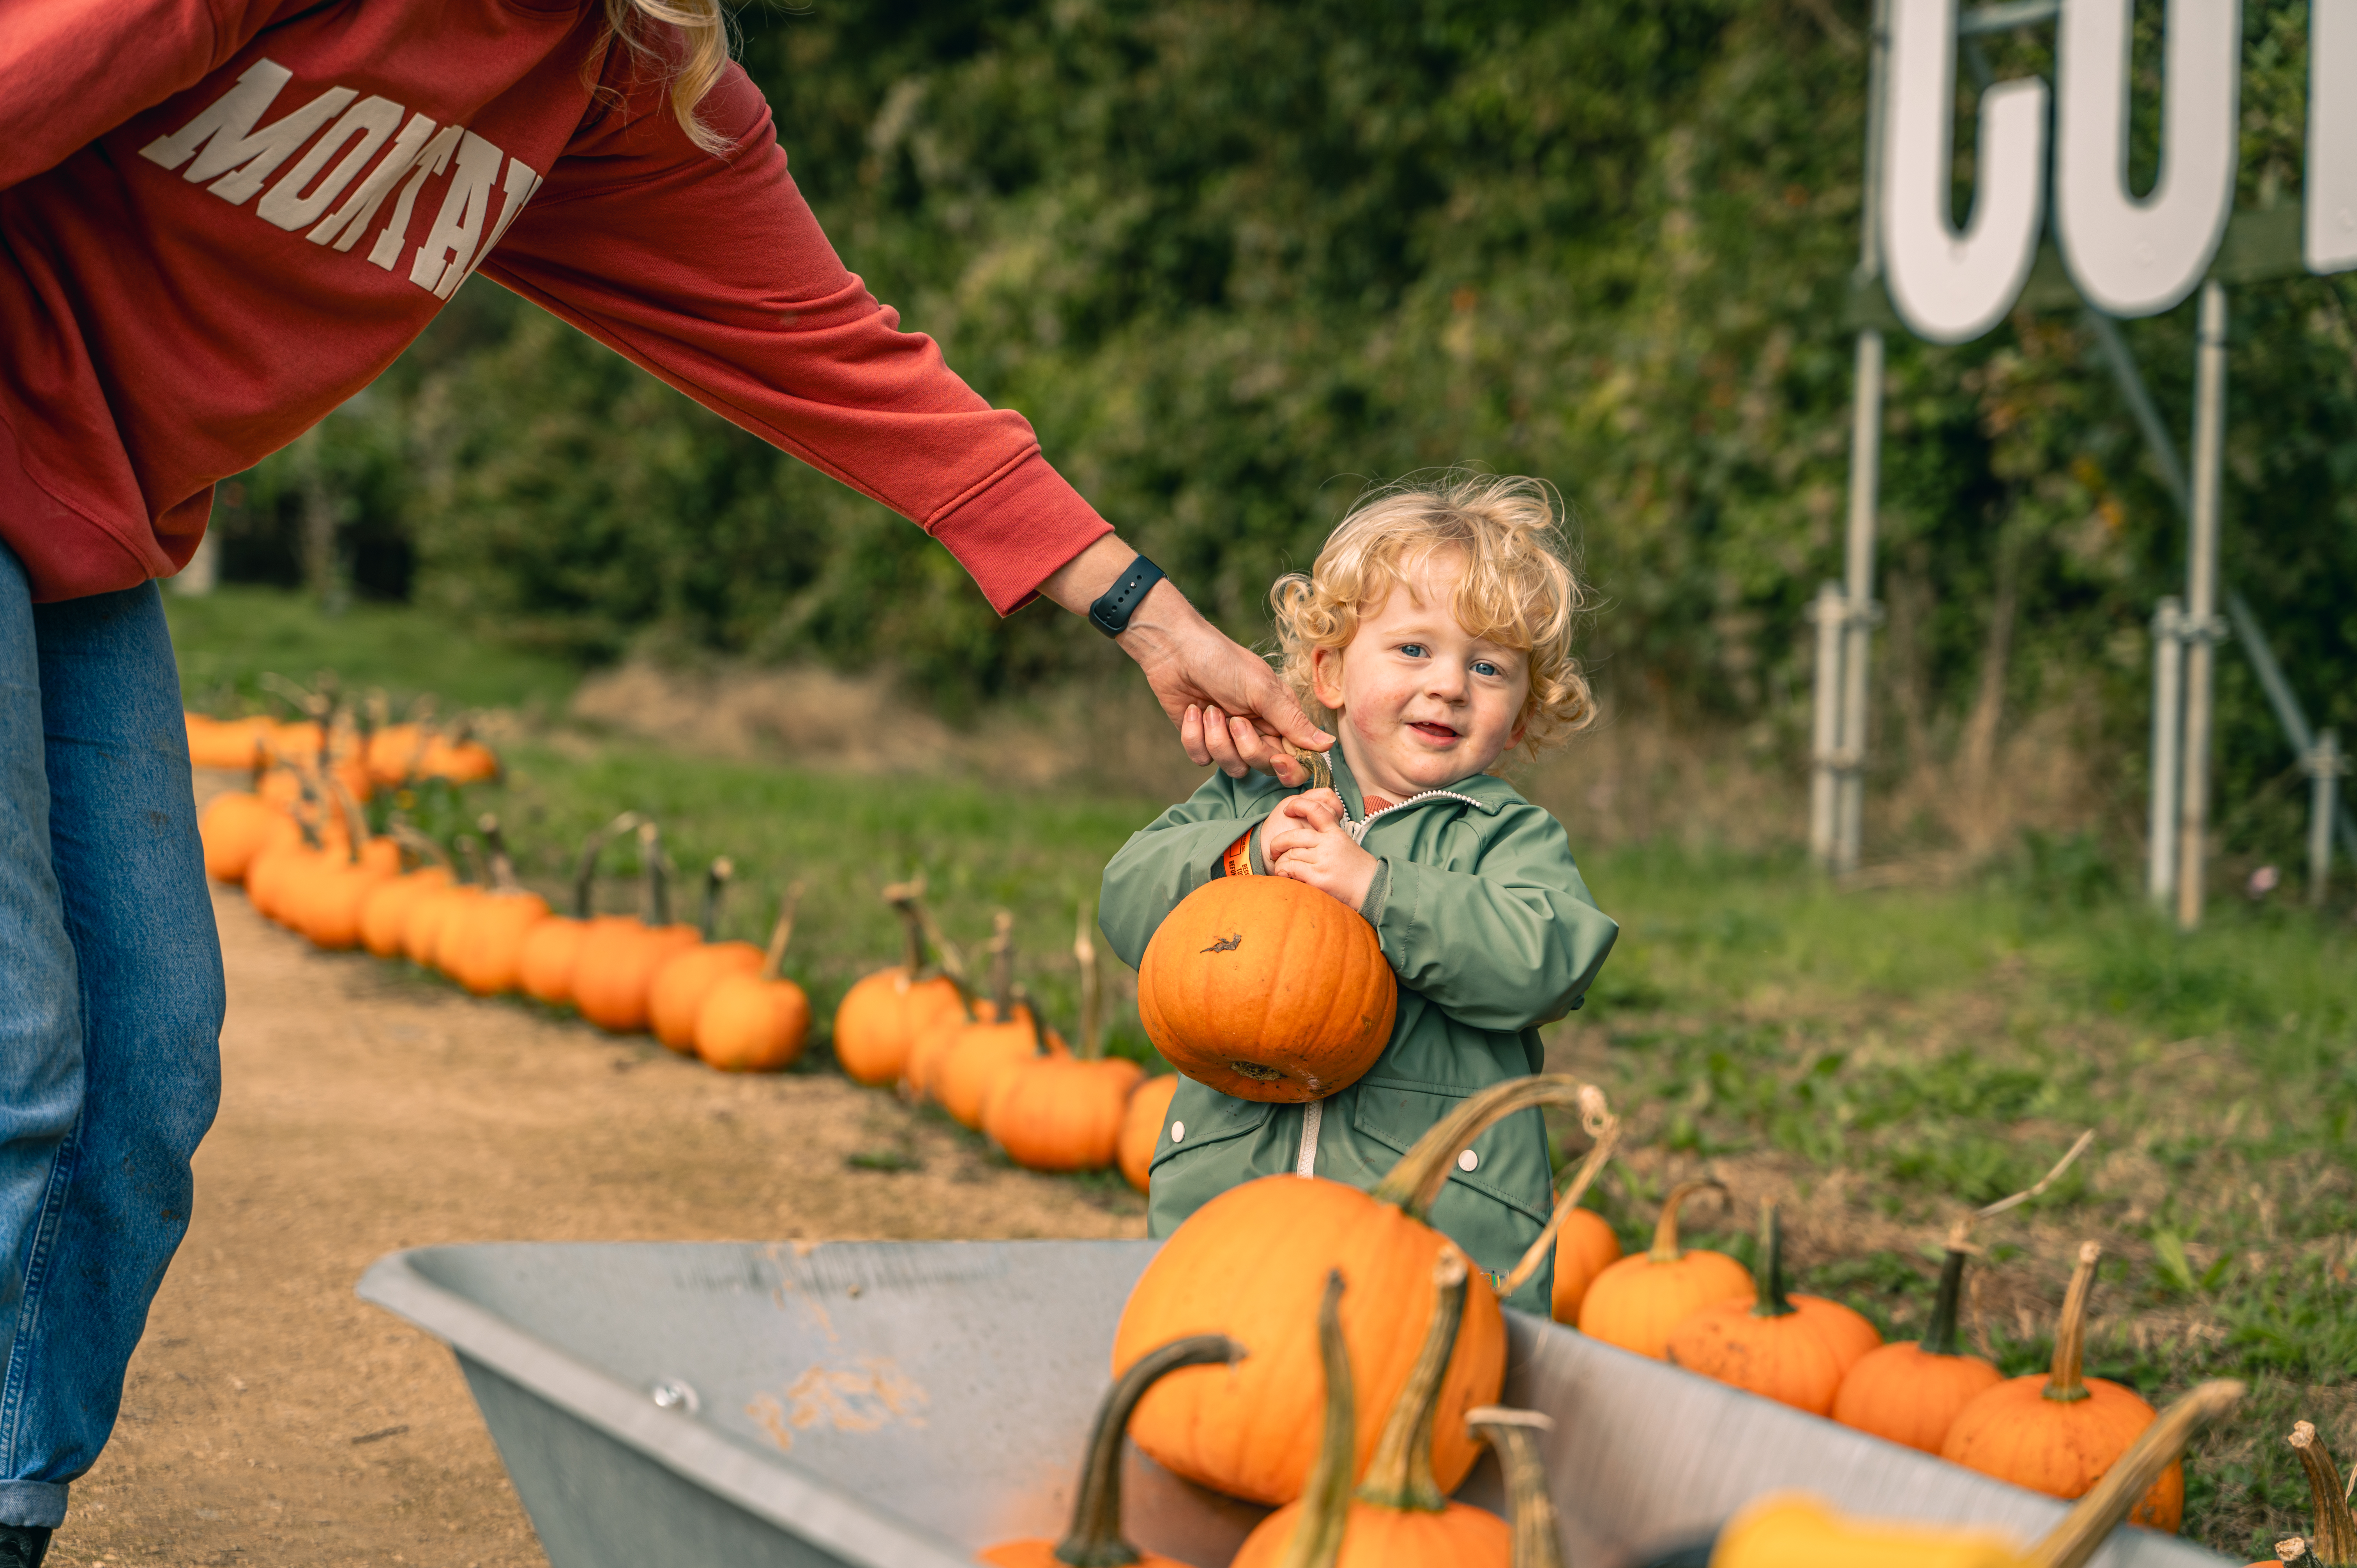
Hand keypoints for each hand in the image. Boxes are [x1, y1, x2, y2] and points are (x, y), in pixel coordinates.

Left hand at [1042, 537, 1331, 783]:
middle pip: (1265, 767)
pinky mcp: (1201, 740)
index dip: (1290, 767)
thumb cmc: (1222, 661)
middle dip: (1248, 747)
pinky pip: (1202, 759)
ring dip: (1217, 738)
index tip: (1279, 760)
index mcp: (1280, 717)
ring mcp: (1228, 737)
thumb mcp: (1262, 689)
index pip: (1296, 758)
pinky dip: (1194, 737)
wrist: (1174, 650)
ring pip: (1233, 767)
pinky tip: (1192, 712)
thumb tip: (1328, 745)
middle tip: (1235, 719)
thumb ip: (1293, 721)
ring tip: (1209, 708)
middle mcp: (1258, 730)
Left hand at [1261, 790, 1377, 910]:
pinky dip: (1284, 872)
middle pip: (1293, 836)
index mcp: (1335, 833)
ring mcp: (1323, 861)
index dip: (1298, 805)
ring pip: (1290, 855)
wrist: (1373, 890)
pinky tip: (1285, 876)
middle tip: (1273, 850)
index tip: (1287, 810)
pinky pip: (1292, 869)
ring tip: (1281, 868)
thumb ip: (1327, 839)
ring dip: (1281, 863)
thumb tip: (1306, 838)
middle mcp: (1328, 844)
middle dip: (1277, 843)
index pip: (1315, 810)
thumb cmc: (1358, 871)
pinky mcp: (1319, 878)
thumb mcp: (1346, 846)